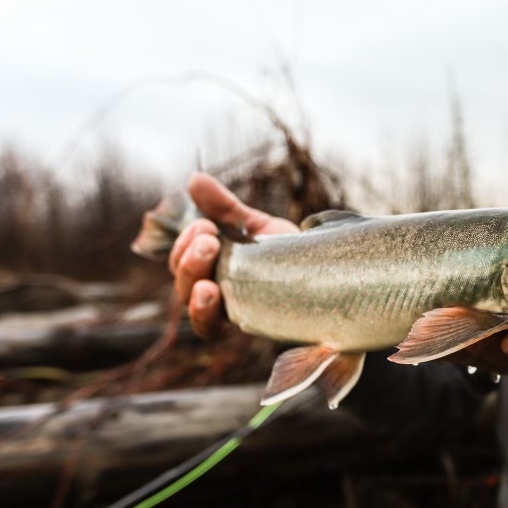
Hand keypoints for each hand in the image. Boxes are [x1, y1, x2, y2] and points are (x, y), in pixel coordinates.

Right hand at [169, 173, 299, 339]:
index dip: (184, 244)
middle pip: (183, 283)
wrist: (325, 273)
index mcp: (211, 269)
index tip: (205, 225)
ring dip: (195, 283)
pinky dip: (205, 313)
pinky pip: (212, 329)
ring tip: (209, 264)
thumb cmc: (285, 252)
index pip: (181, 262)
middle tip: (210, 240)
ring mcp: (228, 311)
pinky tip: (210, 292)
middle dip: (190, 259)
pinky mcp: (246, 324)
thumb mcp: (255, 225)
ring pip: (194, 305)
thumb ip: (224, 207)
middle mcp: (214, 294)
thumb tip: (195, 179)